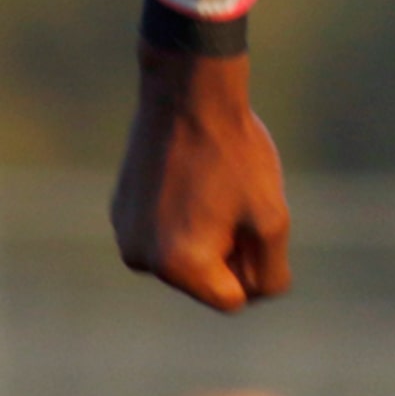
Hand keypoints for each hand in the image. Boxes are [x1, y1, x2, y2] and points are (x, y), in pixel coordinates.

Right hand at [111, 46, 291, 311]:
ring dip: (209, 231)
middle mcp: (142, 260)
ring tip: (216, 184)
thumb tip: (254, 295)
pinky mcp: (120, 212)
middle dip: (231, 248)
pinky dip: (184, 214)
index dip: (257, 265)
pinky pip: (164, 230)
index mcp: (179, 266)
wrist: (190, 95)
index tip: (259, 226)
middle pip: (207, 278)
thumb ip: (271, 269)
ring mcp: (126, 236)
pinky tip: (194, 175)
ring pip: (186, 254)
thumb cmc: (236, 154)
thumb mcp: (273, 215)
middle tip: (240, 198)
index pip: (233, 300)